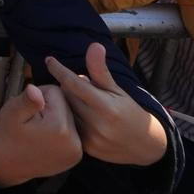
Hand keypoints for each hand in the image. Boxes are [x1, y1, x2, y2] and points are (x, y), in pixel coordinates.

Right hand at [0, 84, 81, 188]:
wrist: (7, 163)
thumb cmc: (8, 135)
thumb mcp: (12, 113)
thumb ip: (27, 101)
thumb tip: (34, 89)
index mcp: (60, 128)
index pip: (57, 92)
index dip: (39, 96)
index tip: (29, 111)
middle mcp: (74, 142)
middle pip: (66, 105)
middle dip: (49, 108)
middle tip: (32, 122)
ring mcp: (76, 151)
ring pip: (69, 117)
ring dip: (55, 119)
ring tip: (38, 131)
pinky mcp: (75, 156)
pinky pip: (71, 131)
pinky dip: (59, 131)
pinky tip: (45, 139)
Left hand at [44, 44, 166, 166]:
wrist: (144, 146)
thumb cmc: (129, 111)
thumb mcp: (118, 90)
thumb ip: (101, 70)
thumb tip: (94, 45)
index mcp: (106, 106)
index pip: (74, 83)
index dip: (59, 70)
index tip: (49, 60)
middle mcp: (97, 124)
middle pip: (68, 97)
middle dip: (68, 88)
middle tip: (77, 86)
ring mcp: (91, 138)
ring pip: (67, 112)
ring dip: (68, 104)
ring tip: (81, 103)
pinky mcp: (86, 149)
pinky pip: (70, 127)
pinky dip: (71, 119)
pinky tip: (81, 118)